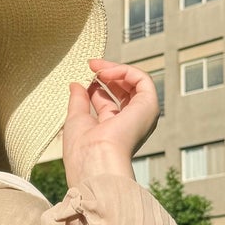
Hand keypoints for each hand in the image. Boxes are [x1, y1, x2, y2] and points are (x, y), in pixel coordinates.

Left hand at [62, 59, 159, 192]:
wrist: (94, 159)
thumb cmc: (83, 148)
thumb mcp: (77, 119)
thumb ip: (78, 101)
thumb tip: (76, 84)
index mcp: (114, 130)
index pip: (108, 101)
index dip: (96, 85)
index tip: (84, 75)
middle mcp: (130, 123)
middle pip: (124, 90)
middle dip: (107, 74)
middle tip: (91, 65)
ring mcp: (141, 115)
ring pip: (135, 82)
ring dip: (115, 69)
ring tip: (97, 66)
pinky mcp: (149, 106)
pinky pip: (142, 79)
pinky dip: (124, 71)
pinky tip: (106, 72)